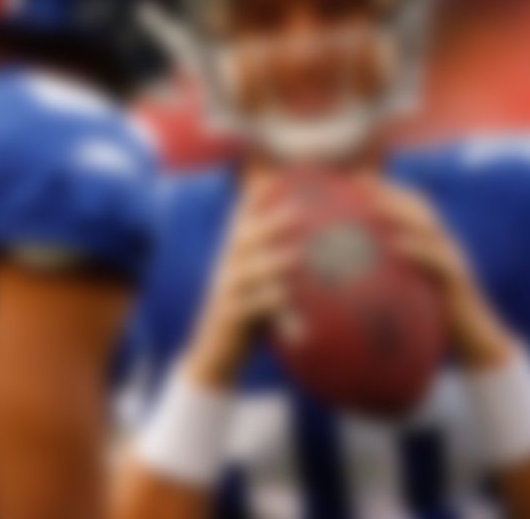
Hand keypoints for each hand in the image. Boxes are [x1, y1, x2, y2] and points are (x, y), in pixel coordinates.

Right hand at [182, 174, 300, 389]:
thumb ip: (281, 263)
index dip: (256, 198)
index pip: (243, 221)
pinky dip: (265, 301)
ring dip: (270, 261)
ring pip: (244, 272)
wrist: (215, 353)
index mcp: (235, 257)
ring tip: (295, 255)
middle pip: (243, 240)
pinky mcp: (228, 319)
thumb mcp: (263, 283)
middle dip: (269, 224)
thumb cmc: (249, 314)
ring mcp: (225, 294)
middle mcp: (227, 269)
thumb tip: (314, 244)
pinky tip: (284, 297)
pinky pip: (246, 308)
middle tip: (298, 212)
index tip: (277, 176)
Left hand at [365, 175, 516, 368]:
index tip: (353, 179)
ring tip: (373, 207)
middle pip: (416, 207)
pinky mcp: (460, 280)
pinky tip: (396, 246)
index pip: (407, 208)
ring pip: (428, 227)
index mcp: (429, 245)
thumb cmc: (436, 326)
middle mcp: (442, 246)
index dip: (383, 190)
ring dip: (400, 213)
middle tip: (360, 183)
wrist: (476, 346)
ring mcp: (453, 259)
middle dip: (389, 191)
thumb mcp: (406, 303)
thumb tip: (338, 292)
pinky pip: (440, 260)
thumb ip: (382, 289)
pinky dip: (418, 250)